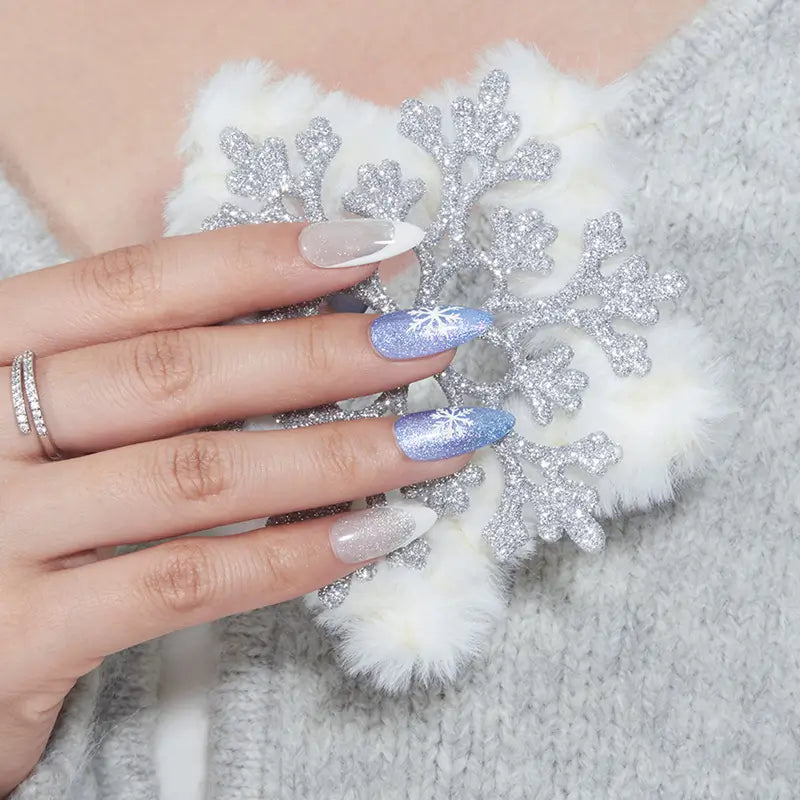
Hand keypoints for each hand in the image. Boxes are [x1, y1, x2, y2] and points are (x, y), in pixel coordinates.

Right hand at [0, 219, 510, 793]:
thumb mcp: (40, 413)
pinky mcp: (22, 634)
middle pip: (179, 371)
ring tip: (436, 440)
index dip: (267, 259)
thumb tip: (295, 320)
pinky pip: (184, 583)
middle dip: (324, 353)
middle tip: (432, 339)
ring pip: (197, 475)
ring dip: (337, 455)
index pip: (141, 282)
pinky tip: (376, 533)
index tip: (379, 246)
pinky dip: (292, 557)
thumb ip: (132, 366)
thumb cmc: (0, 507)